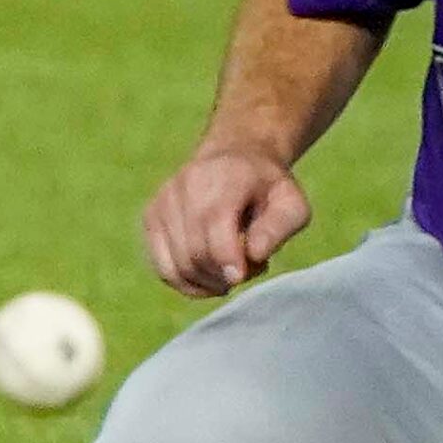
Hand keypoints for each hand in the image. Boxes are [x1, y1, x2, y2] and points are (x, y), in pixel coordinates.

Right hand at [143, 141, 311, 296]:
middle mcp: (185, 185)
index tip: (240, 278)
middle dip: (222, 275)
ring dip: (206, 283)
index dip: (227, 259)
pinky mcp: (151, 218)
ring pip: (176, 266)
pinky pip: (163, 268)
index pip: (215, 225)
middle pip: (195, 252)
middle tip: (246, 270)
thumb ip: (279, 229)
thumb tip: (254, 255)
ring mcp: (163, 202)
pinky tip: (208, 278)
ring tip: (229, 272)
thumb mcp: (291, 204)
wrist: (234, 158)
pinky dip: (186, 283)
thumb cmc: (267, 189)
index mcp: (224, 177)